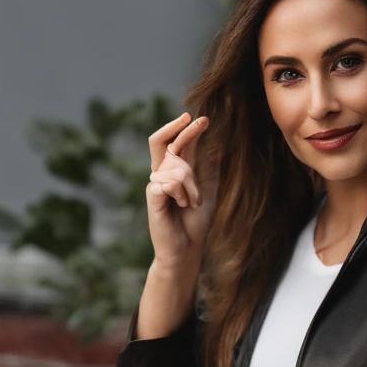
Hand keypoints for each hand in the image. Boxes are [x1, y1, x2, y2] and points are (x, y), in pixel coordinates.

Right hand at [146, 111, 217, 272]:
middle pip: (164, 143)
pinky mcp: (151, 196)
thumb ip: (205, 168)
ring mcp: (154, 185)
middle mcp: (160, 175)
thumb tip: (215, 144)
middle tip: (199, 120)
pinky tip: (180, 206)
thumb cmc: (195, 222)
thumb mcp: (206, 190)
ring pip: (177, 167)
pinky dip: (182, 194)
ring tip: (191, 203)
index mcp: (171, 172)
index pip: (174, 143)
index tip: (202, 118)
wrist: (187, 248)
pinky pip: (170, 182)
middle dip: (182, 129)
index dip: (184, 129)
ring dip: (192, 185)